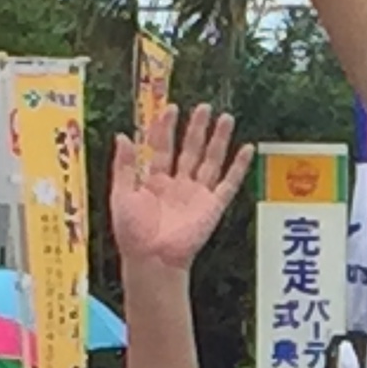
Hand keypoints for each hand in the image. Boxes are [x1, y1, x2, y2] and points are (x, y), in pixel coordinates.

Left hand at [110, 104, 253, 272]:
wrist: (152, 259)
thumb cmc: (133, 233)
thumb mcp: (120, 194)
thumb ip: (123, 165)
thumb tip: (122, 136)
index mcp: (154, 181)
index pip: (162, 147)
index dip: (166, 128)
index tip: (170, 108)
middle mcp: (178, 185)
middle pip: (190, 150)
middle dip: (197, 128)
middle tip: (203, 107)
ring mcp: (197, 194)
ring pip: (210, 160)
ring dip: (218, 140)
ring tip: (225, 118)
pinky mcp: (213, 206)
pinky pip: (229, 183)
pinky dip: (238, 167)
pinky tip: (246, 149)